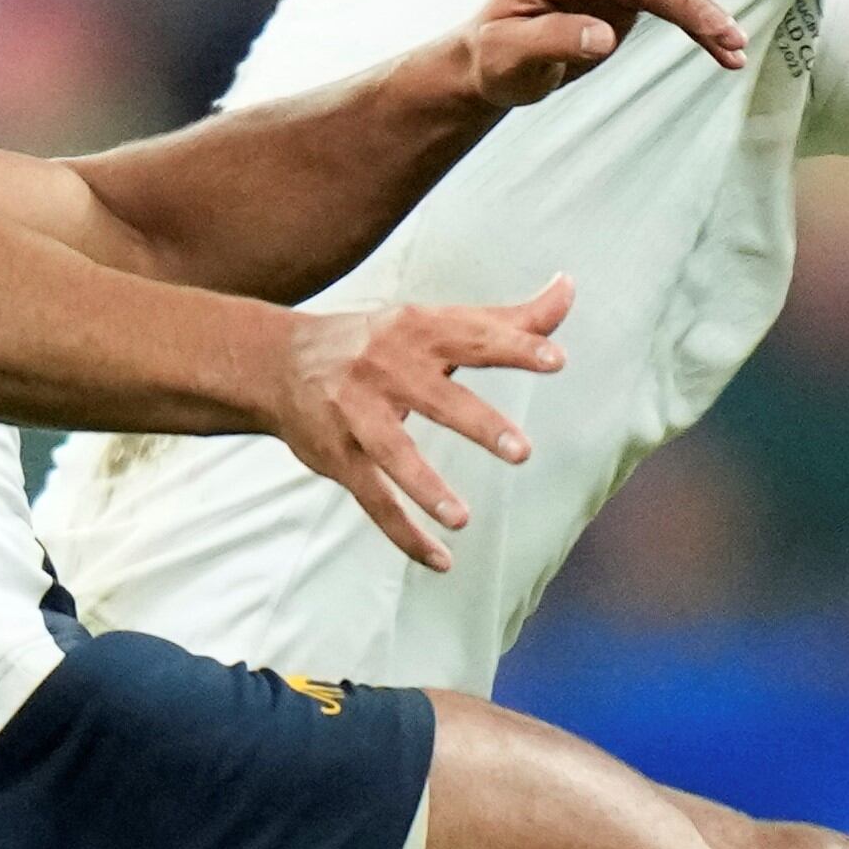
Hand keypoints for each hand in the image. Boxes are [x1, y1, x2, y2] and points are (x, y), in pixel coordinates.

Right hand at [266, 276, 573, 570]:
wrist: (280, 361)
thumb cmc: (379, 342)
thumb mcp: (434, 322)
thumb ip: (506, 319)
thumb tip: (568, 287)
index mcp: (418, 331)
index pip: (473, 337)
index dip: (515, 347)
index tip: (557, 361)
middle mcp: (385, 368)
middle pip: (435, 397)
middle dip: (477, 424)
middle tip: (521, 452)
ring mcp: (357, 413)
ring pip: (393, 454)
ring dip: (425, 488)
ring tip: (462, 520)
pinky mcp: (337, 455)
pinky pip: (373, 499)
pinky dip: (404, 533)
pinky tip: (440, 560)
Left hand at [458, 0, 747, 105]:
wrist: (496, 56)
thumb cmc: (497, 59)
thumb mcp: (510, 60)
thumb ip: (550, 43)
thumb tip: (600, 36)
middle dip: (691, 5)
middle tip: (728, 38)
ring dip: (702, 12)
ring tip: (734, 47)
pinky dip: (694, 18)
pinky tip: (721, 44)